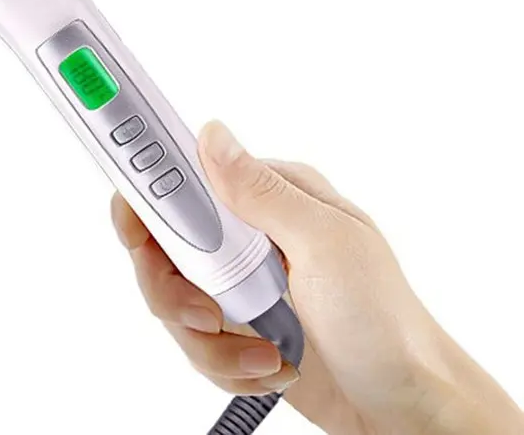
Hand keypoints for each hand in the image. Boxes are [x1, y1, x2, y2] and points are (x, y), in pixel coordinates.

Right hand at [111, 121, 522, 433]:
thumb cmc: (386, 322)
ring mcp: (240, 284)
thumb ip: (260, 191)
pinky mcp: (237, 329)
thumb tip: (211, 134)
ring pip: (174, 300)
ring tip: (262, 354)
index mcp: (269, 196)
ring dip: (209, 341)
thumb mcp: (325, 245)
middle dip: (175, 291)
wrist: (407, 409)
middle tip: (205, 314)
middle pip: (164, 246)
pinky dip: (225, 364)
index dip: (150, 193)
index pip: (187, 175)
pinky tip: (269, 367)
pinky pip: (195, 343)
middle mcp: (247, 235)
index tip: (134, 219)